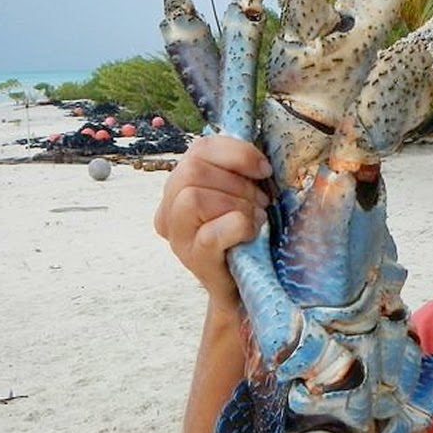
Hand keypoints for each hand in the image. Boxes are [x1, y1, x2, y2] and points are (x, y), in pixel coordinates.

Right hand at [153, 134, 271, 306]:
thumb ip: (236, 170)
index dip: (236, 152)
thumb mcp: (238, 193)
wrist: (246, 283)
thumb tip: (258, 158)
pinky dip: (239, 226)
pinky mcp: (193, 258)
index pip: (199, 149)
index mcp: (179, 185)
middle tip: (262, 201)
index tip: (263, 169)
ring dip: (237, 204)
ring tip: (256, 218)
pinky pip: (211, 233)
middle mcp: (169, 209)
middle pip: (193, 171)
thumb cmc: (244, 233)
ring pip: (193, 197)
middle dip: (238, 182)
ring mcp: (178, 236)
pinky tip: (251, 232)